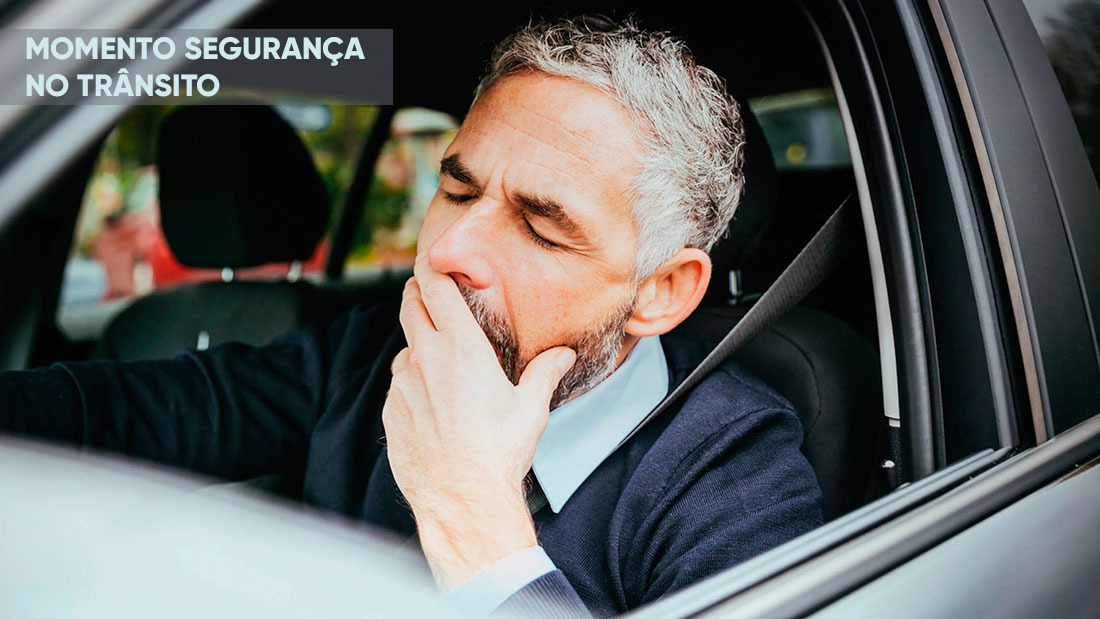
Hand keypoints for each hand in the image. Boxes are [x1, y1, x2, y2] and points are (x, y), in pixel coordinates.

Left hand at [382, 253, 575, 588]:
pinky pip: (398, 387)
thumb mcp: (531, 407)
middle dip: (418, 294)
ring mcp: (403, 386)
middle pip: (410, 306)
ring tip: (440, 361)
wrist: (463, 498)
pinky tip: (432, 403)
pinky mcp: (391, 412)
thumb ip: (544, 373)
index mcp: (461, 346)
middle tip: (430, 293)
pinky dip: (412, 384)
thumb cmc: (499, 451)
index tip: (433, 259)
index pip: (435, 286)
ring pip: (404, 349)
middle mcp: (426, 358)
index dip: (431, 266)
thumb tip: (562, 355)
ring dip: (418, 346)